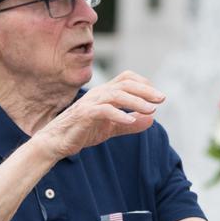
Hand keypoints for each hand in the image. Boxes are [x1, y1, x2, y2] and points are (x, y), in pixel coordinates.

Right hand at [35, 70, 163, 158]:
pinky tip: (130, 122)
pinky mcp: (84, 115)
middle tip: (162, 99)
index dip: (143, 83)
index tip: (157, 95)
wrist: (57, 142)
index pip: (126, 78)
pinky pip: (103, 110)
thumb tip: (152, 120)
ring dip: (135, 102)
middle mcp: (98, 94)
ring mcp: (90, 103)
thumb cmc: (82, 131)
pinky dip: (118, 115)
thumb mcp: (111, 128)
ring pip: (116, 95)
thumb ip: (130, 124)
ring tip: (150, 110)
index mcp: (105, 93)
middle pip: (125, 84)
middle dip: (146, 90)